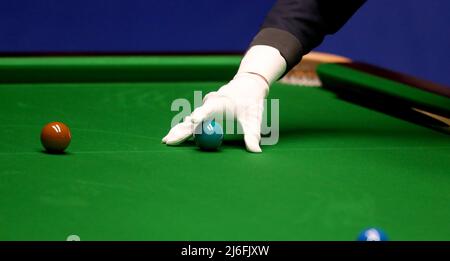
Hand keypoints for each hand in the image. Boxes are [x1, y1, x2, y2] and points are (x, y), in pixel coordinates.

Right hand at [162, 45, 286, 152]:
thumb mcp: (253, 118)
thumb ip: (252, 134)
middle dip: (181, 130)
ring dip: (179, 130)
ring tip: (168, 140)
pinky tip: (173, 136)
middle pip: (192, 119)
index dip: (200, 116)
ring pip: (189, 121)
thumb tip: (256, 151)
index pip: (208, 110)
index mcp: (220, 102)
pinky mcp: (204, 112)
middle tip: (171, 141)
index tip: (192, 121)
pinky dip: (183, 129)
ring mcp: (204, 108)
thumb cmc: (250, 101)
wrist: (247, 86)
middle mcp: (208, 104)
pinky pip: (192, 122)